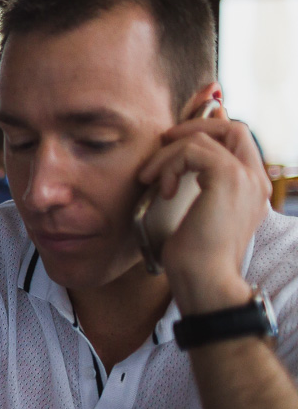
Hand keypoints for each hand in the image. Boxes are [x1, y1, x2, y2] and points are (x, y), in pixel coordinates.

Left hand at [136, 111, 269, 313]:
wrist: (205, 280)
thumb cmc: (195, 256)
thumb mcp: (197, 213)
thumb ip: (198, 185)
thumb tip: (181, 161)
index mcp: (252, 187)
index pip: (239, 138)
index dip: (208, 128)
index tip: (174, 140)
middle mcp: (256, 180)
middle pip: (233, 127)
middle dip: (194, 127)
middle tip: (163, 142)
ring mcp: (246, 178)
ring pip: (204, 138)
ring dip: (168, 153)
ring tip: (152, 179)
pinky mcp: (228, 179)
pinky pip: (194, 150)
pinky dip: (170, 164)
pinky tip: (164, 189)